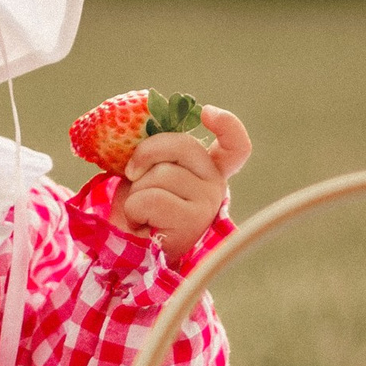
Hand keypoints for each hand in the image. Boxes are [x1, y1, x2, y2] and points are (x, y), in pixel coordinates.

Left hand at [116, 106, 250, 264]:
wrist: (130, 253)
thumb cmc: (138, 209)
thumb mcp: (146, 173)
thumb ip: (155, 153)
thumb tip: (138, 127)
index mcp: (208, 170)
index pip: (235, 147)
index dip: (227, 126)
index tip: (207, 113)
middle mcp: (216, 185)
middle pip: (183, 145)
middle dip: (146, 152)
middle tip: (131, 172)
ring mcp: (208, 203)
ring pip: (162, 173)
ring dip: (136, 190)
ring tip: (141, 211)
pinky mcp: (192, 221)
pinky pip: (151, 198)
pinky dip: (134, 208)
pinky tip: (141, 223)